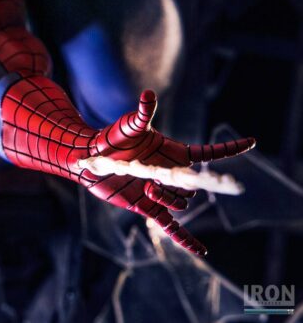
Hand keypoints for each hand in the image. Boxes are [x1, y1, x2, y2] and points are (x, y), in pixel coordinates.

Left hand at [81, 90, 254, 255]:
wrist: (91, 159)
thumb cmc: (111, 139)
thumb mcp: (129, 126)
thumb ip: (142, 113)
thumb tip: (149, 94)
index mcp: (173, 153)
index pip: (208, 154)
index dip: (228, 150)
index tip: (252, 142)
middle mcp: (171, 173)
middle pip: (193, 186)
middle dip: (181, 185)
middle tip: (153, 178)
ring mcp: (161, 191)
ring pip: (181, 204)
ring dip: (169, 199)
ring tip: (147, 188)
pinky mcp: (147, 207)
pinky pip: (171, 227)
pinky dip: (186, 239)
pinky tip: (202, 251)